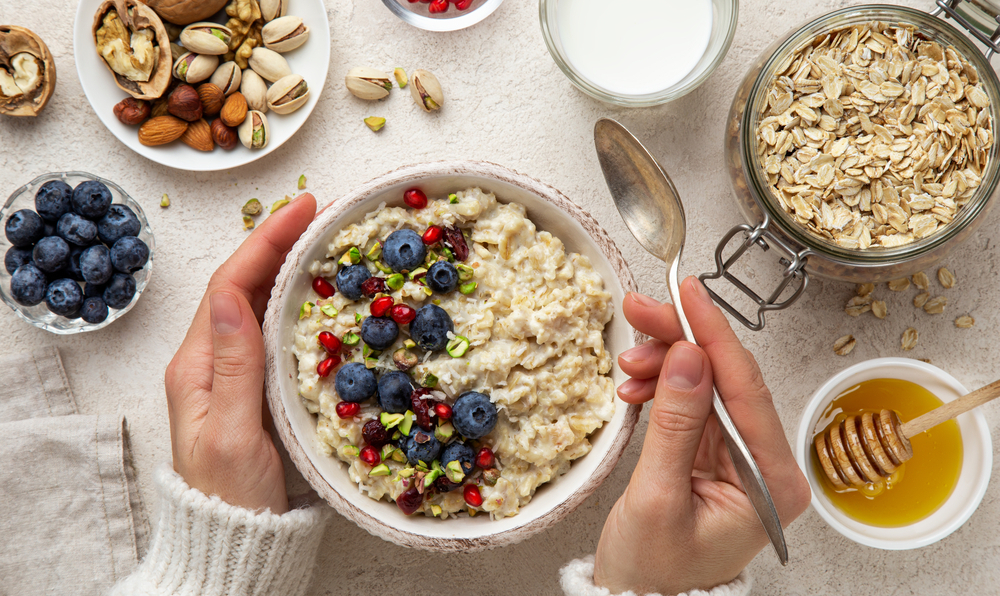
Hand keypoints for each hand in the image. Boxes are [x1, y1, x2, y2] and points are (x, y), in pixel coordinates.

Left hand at [164, 195, 316, 513]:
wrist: (236, 537)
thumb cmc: (233, 494)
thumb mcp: (233, 432)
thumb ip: (234, 366)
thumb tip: (231, 298)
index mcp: (199, 365)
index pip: (231, 285)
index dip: (266, 241)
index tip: (304, 208)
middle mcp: (212, 359)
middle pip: (243, 284)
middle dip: (279, 241)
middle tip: (322, 211)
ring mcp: (232, 371)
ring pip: (258, 302)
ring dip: (287, 264)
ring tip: (324, 236)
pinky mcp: (255, 385)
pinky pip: (272, 327)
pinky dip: (295, 298)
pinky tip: (320, 289)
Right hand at [593, 277, 809, 594]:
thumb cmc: (655, 573)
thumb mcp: (659, 498)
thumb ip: (676, 425)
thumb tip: (689, 357)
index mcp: (773, 481)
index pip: (747, 388)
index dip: (714, 335)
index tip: (689, 294)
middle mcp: (766, 463)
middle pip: (728, 378)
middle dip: (682, 340)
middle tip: (641, 309)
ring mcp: (740, 457)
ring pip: (706, 384)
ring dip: (665, 363)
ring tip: (628, 361)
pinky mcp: (714, 454)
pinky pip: (691, 403)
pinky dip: (662, 387)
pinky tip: (636, 383)